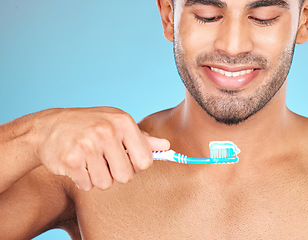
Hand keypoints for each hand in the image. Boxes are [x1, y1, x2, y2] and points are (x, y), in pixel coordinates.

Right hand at [36, 107, 169, 190]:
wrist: (49, 126)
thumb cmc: (89, 125)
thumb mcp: (116, 124)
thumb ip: (142, 138)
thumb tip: (167, 146)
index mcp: (123, 122)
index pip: (145, 161)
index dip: (136, 166)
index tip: (127, 160)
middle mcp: (107, 132)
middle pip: (126, 176)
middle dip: (116, 173)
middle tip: (105, 161)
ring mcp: (87, 145)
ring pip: (106, 183)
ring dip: (98, 177)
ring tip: (90, 161)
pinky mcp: (70, 159)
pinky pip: (87, 185)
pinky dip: (83, 180)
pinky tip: (77, 164)